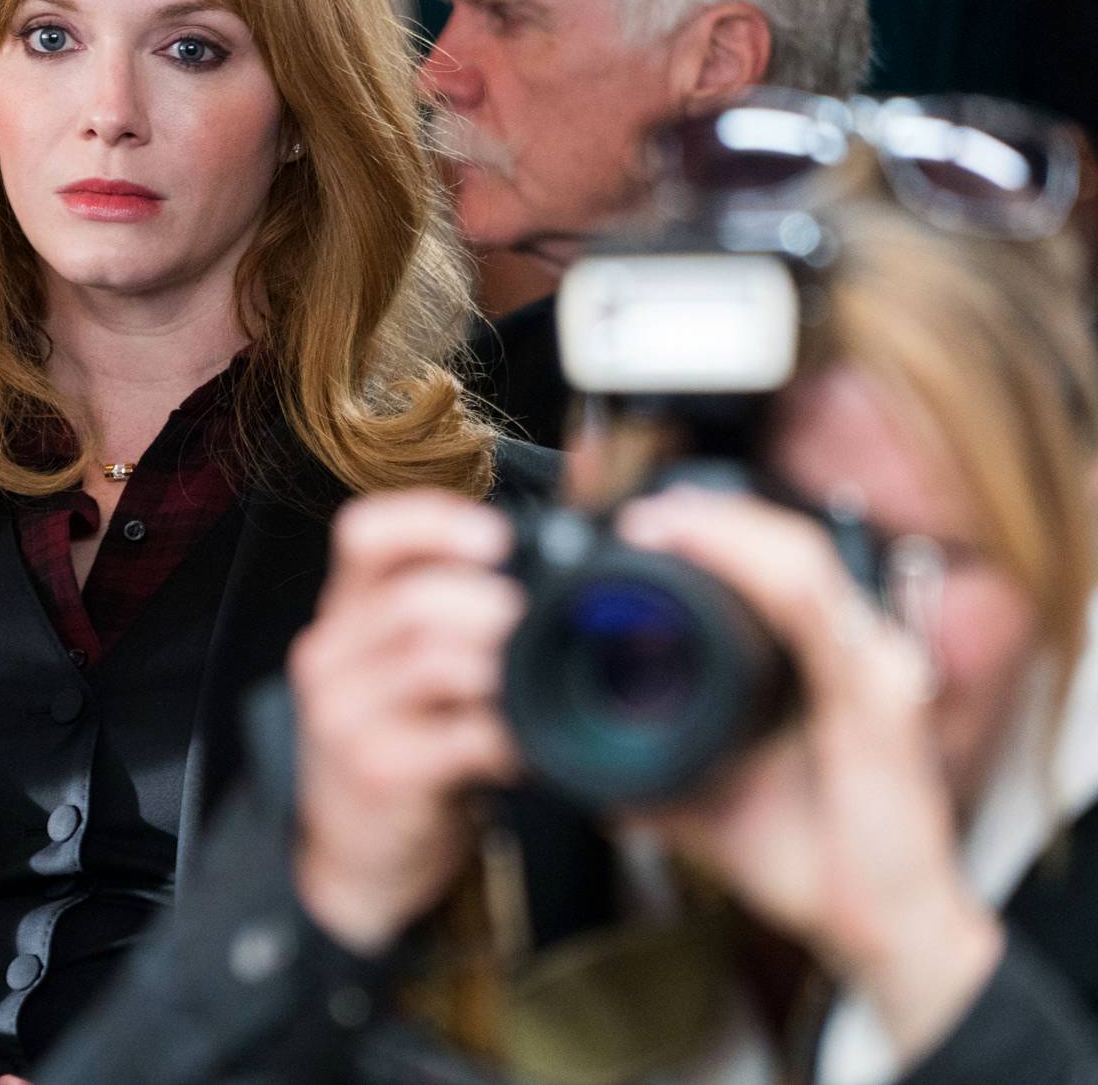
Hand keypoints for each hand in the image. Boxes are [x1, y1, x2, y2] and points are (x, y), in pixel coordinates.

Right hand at [290, 489, 523, 955]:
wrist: (357, 849)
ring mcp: (345, 717)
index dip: (431, 522)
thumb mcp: (407, 668)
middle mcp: (331, 656)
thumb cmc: (404, 742)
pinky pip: (455, 737)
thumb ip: (454, 612)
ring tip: (540, 678)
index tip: (495, 538)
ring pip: (429, 660)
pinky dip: (505, 734)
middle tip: (536, 622)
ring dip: (502, 665)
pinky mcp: (377, 772)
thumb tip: (561, 553)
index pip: (363, 535)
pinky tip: (527, 742)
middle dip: (488, 604)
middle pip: (410, 598)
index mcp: (344, 613)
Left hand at [617, 488, 1003, 1056]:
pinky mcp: (877, 700)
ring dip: (726, 530)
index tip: (634, 524)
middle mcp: (856, 650)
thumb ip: (652, 762)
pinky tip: (710, 554)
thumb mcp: (706, 795)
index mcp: (823, 661)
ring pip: (800, 561)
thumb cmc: (808, 859)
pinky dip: (757, 573)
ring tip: (657, 522)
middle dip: (712, 514)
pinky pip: (815, 614)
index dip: (713, 528)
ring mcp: (872, 668)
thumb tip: (563, 754)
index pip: (773, 562)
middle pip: (787, 544)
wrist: (879, 930)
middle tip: (635, 514)